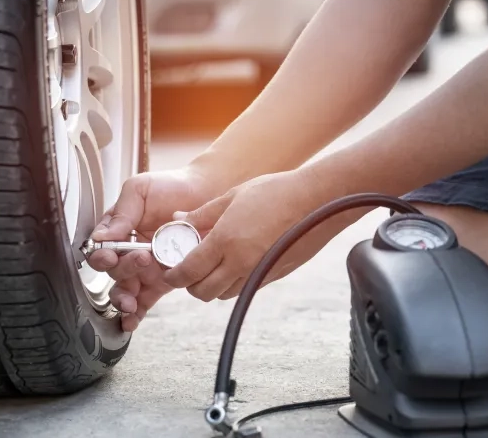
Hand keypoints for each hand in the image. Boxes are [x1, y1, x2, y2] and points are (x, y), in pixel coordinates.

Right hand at [87, 166, 222, 330]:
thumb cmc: (171, 186)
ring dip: (124, 298)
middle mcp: (128, 250)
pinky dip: (137, 313)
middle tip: (141, 260)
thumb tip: (103, 235)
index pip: (102, 247)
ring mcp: (145, 267)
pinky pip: (145, 300)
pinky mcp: (162, 280)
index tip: (110, 255)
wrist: (206, 192)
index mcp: (118, 229)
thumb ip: (121, 212)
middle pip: (114, 271)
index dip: (102, 255)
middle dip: (123, 271)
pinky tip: (131, 320)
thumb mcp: (140, 189)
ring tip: (130, 302)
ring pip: (126, 289)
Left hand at [162, 168, 365, 301]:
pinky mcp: (273, 277)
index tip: (169, 270)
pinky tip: (234, 262)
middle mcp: (241, 262)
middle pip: (203, 292)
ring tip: (211, 264)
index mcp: (226, 240)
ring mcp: (258, 272)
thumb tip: (178, 220)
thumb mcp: (233, 196)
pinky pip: (243, 288)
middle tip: (188, 269)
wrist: (318, 201)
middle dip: (190, 285)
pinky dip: (232, 283)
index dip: (174, 275)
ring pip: (223, 294)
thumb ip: (202, 213)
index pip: (188, 271)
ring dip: (212, 285)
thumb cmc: (276, 192)